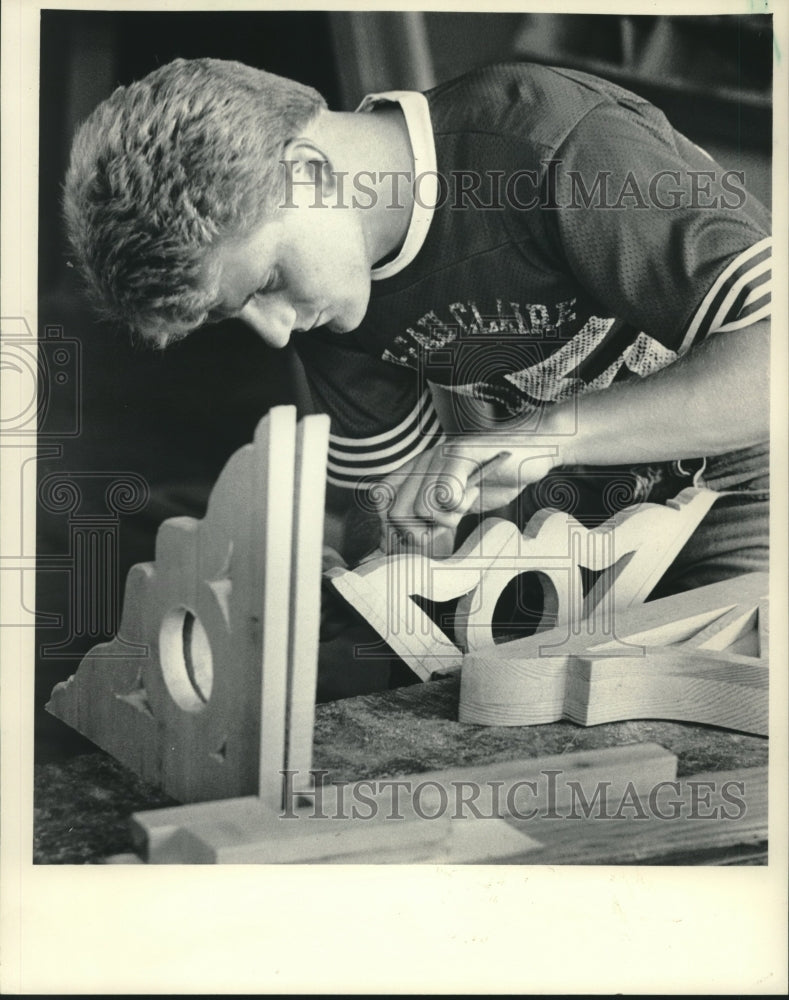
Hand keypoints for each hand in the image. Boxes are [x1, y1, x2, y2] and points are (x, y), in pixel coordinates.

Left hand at [378, 436, 560, 554]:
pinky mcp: (461, 454)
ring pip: (421, 508)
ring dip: (447, 519)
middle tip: (448, 525)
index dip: (393, 527)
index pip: (381, 500)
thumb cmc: (497, 477)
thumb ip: (432, 517)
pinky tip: (473, 494)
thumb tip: (404, 545)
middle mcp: (423, 459)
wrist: (533, 449)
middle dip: (421, 533)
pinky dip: (461, 505)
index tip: (417, 538)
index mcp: (416, 468)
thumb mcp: (458, 502)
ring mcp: (441, 455)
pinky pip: (445, 495)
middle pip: (397, 512)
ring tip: (465, 504)